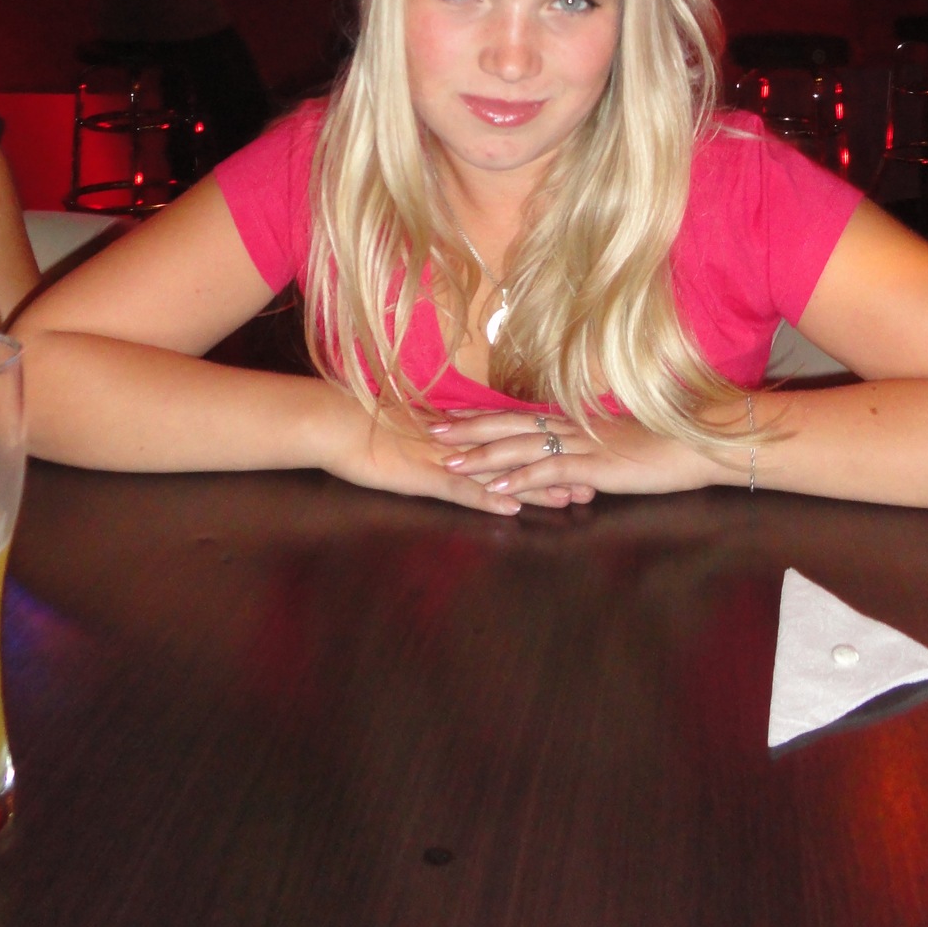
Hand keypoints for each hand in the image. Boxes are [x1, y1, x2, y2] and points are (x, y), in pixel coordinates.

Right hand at [322, 395, 585, 514]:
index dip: (547, 451)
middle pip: (517, 458)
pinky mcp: (422, 475)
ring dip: (536, 488)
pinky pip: (459, 488)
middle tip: (593, 484)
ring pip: (500, 474)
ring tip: (571, 500)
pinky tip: (511, 505)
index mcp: (459, 432)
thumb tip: (462, 448)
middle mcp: (460, 443)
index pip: (513, 442)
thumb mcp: (413, 434)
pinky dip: (485, 496)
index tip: (579, 459)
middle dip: (555, 472)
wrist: (334, 420)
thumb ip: (441, 441)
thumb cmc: (366, 426)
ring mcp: (443, 459)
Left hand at [429, 409, 742, 502]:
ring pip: (520, 446)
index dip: (484, 416)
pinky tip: (496, 488)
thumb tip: (571, 461)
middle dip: (469, 429)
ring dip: (482, 455)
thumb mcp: (619, 446)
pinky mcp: (594, 466)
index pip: (520, 416)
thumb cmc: (666, 446)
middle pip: (509, 425)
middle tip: (431, 431)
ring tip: (449, 461)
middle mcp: (572, 427)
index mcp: (576, 421)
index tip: (452, 416)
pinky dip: (519, 478)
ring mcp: (582, 445)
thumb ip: (592, 450)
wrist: (698, 444)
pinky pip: (550, 471)